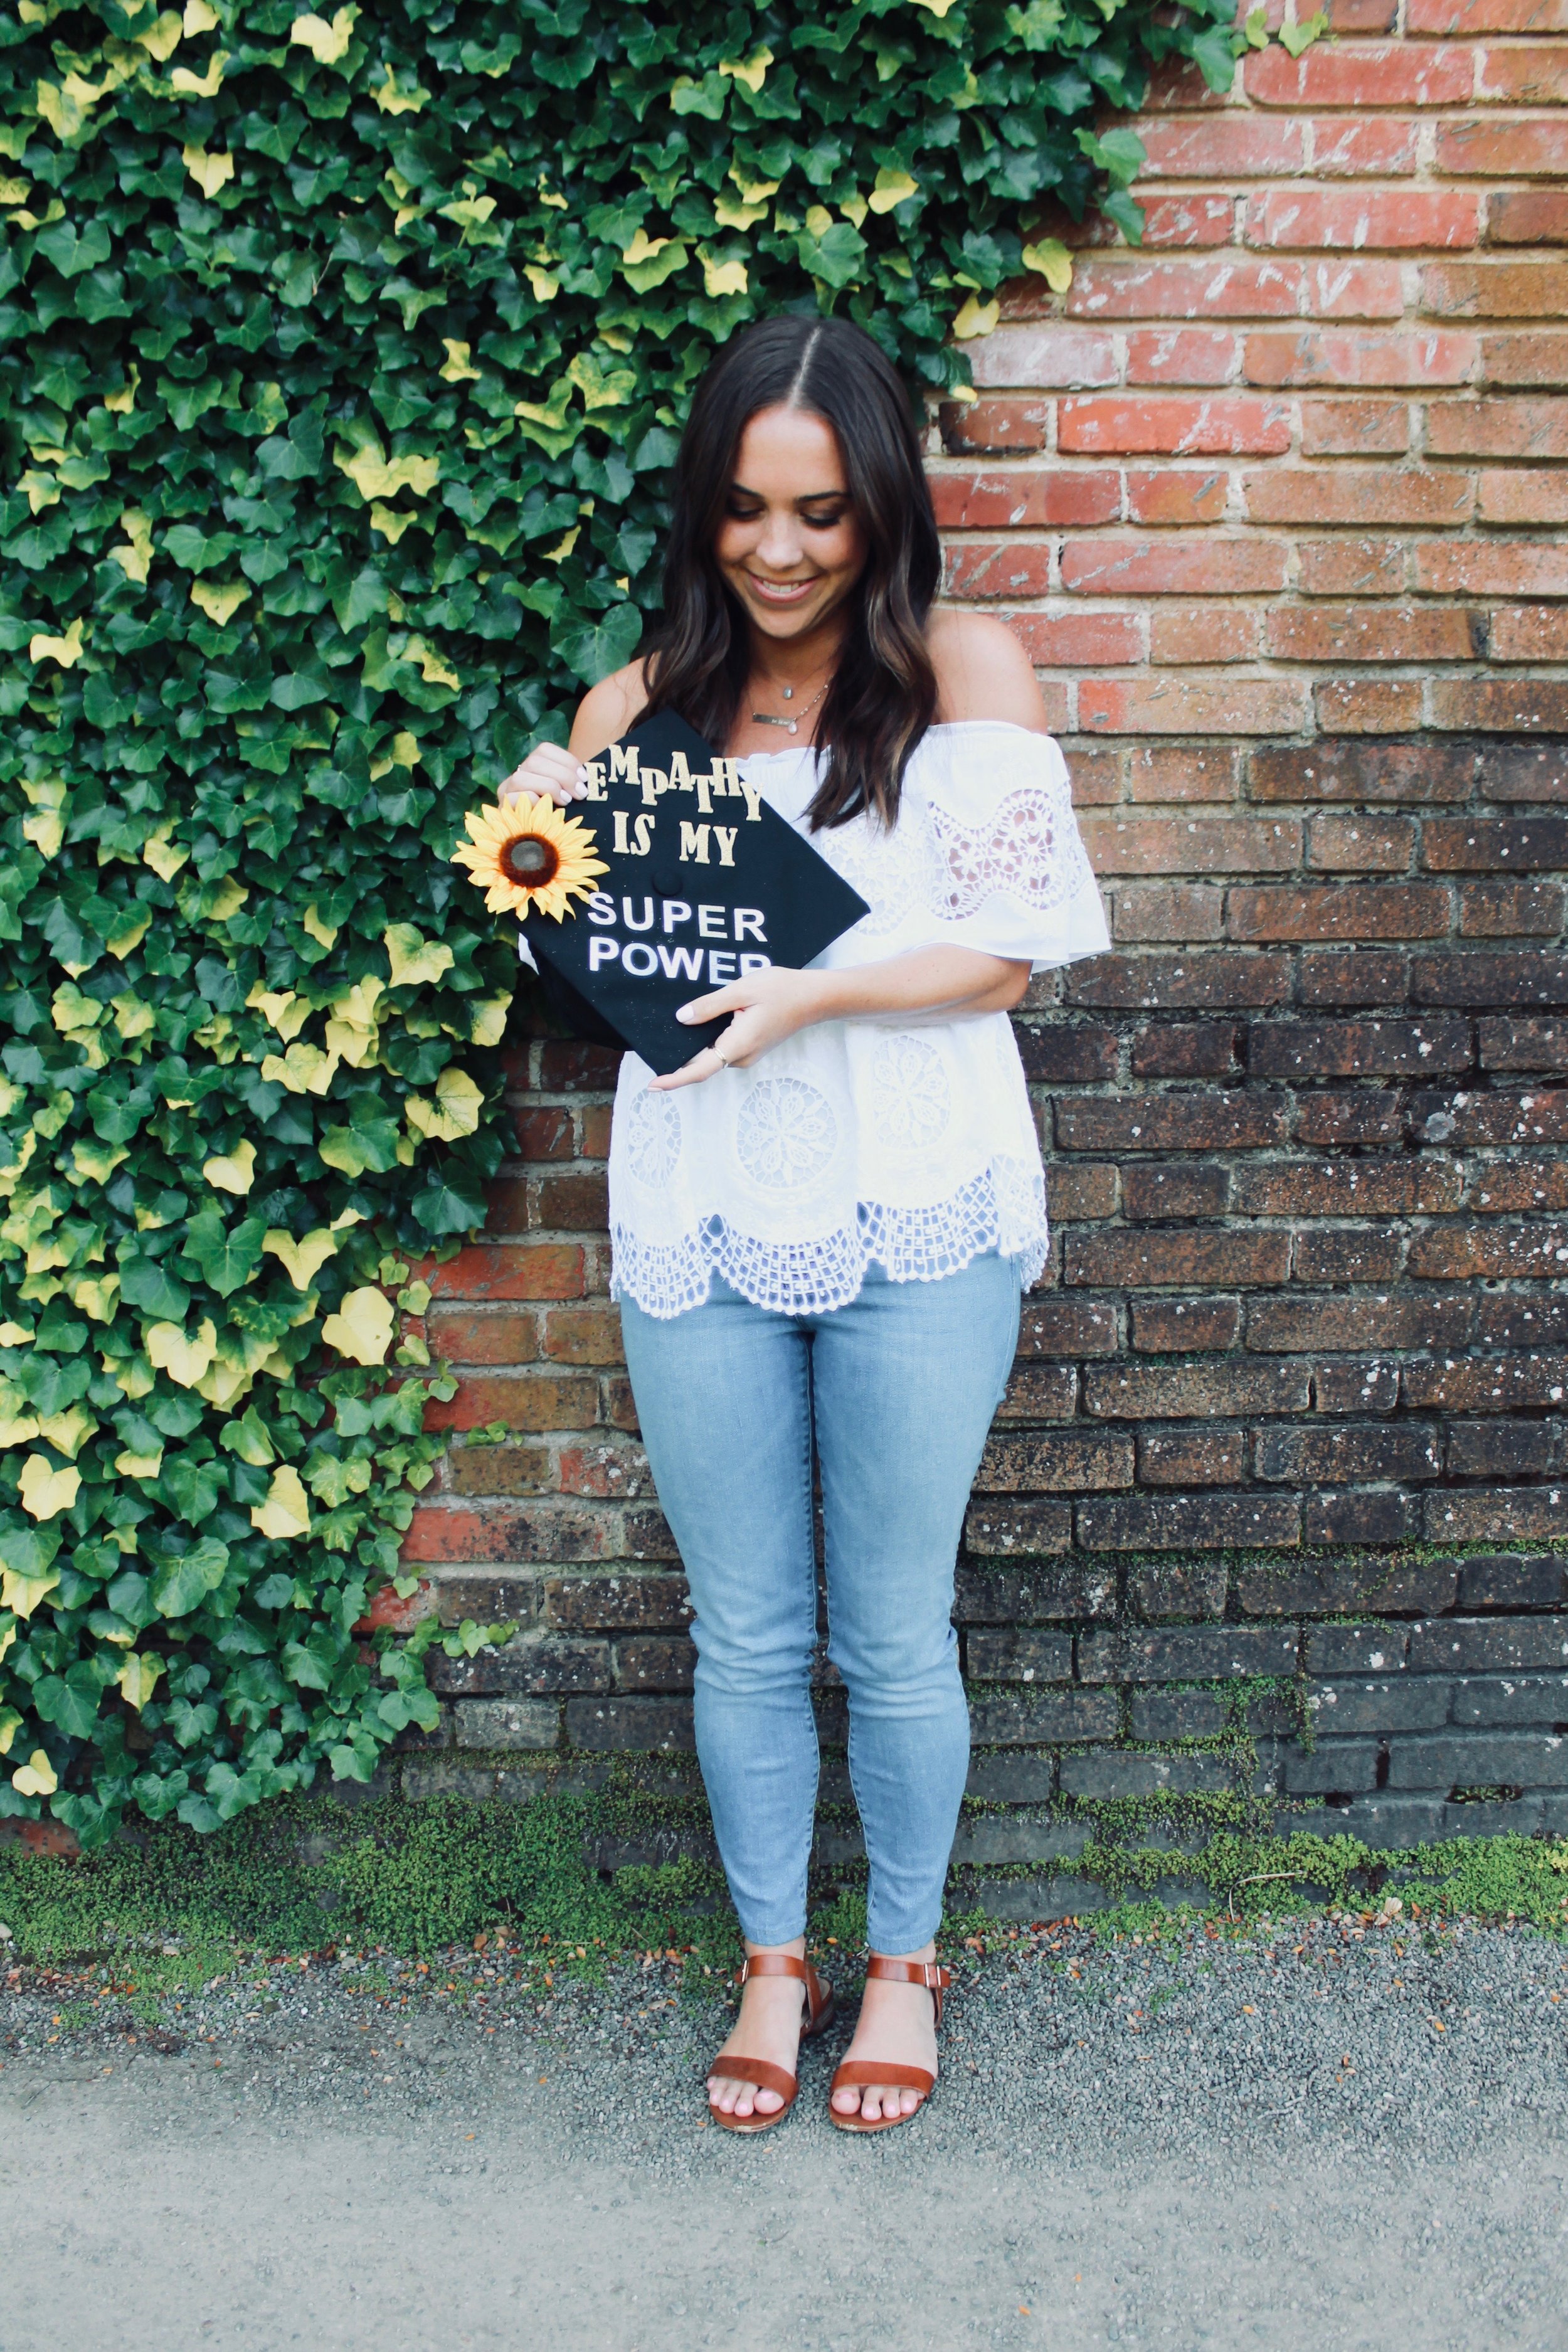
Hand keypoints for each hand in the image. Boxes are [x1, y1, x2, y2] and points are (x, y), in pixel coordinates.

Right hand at [498, 741, 589, 808]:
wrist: (539, 843)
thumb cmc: (559, 816)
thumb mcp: (568, 795)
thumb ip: (572, 783)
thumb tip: (586, 780)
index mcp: (533, 766)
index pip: (544, 749)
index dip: (567, 761)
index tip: (584, 779)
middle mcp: (518, 774)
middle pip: (535, 761)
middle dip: (563, 776)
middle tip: (579, 794)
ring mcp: (506, 790)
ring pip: (522, 777)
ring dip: (548, 787)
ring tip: (565, 802)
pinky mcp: (503, 807)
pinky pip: (512, 797)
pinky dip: (533, 801)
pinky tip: (547, 810)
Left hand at [647, 967, 833, 1091]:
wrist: (816, 998)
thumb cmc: (783, 990)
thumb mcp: (743, 990)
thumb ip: (710, 1005)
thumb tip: (682, 1018)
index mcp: (738, 1045)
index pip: (700, 1070)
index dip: (674, 1079)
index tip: (653, 1085)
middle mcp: (742, 1057)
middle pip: (702, 1062)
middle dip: (679, 1056)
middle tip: (655, 1042)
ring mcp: (748, 1054)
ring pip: (712, 1054)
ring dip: (695, 1046)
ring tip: (678, 1026)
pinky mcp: (751, 1047)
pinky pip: (723, 1048)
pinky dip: (708, 1040)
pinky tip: (702, 1022)